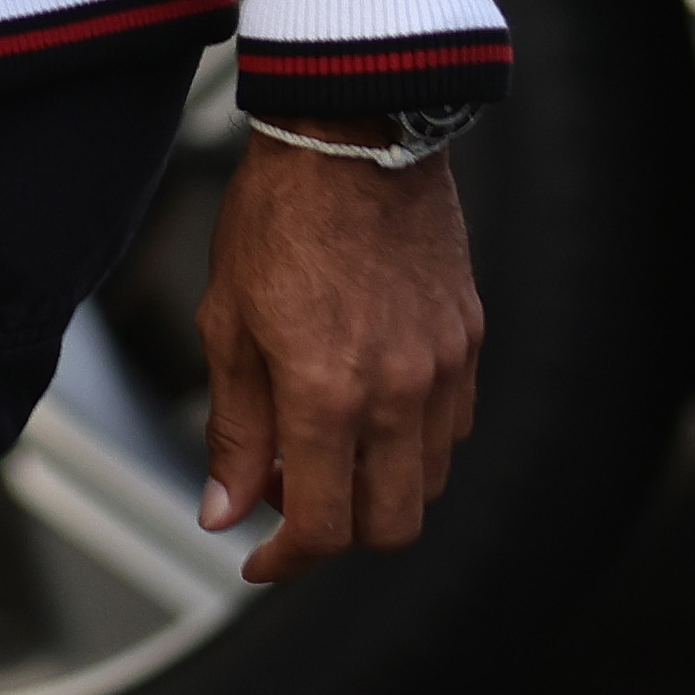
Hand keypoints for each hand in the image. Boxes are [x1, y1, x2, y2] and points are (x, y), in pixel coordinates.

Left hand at [190, 134, 483, 581]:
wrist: (350, 134)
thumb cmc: (278, 216)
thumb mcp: (227, 323)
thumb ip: (234, 428)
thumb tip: (224, 508)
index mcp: (328, 393)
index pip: (322, 525)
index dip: (284, 559)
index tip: (256, 555)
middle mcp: (399, 392)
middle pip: (391, 525)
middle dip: (338, 531)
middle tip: (287, 490)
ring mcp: (444, 367)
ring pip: (429, 480)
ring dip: (378, 484)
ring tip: (323, 440)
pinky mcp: (469, 338)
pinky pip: (454, 425)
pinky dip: (414, 439)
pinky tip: (369, 400)